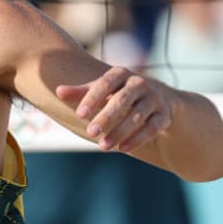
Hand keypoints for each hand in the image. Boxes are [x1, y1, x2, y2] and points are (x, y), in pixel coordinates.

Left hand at [56, 66, 172, 152]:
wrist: (158, 96)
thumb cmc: (118, 93)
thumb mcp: (100, 90)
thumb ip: (80, 92)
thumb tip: (58, 91)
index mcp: (121, 74)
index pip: (105, 84)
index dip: (92, 98)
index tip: (79, 114)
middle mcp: (140, 83)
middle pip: (122, 100)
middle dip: (106, 117)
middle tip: (90, 132)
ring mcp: (154, 99)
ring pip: (137, 116)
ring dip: (120, 132)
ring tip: (102, 146)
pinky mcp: (164, 115)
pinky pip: (152, 128)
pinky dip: (137, 139)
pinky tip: (122, 149)